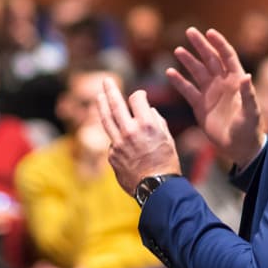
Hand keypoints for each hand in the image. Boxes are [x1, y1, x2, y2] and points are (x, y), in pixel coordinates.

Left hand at [97, 79, 180, 195]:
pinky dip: (114, 134)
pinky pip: (112, 140)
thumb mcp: (167, 138)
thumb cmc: (166, 162)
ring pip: (106, 120)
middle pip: (116, 104)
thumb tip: (149, 110)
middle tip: (106, 80)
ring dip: (102, 106)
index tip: (139, 96)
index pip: (137, 99)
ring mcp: (118, 143)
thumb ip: (157, 121)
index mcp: (147, 124)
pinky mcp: (112, 154)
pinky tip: (118, 135)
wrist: (157, 187)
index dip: (139, 95)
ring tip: (99, 96)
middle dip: (110, 90)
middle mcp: (130, 131)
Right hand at [166, 27, 263, 167]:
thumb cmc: (249, 129)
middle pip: (210, 59)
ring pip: (197, 71)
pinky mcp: (200, 106)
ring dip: (188, 60)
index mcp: (236, 81)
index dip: (219, 43)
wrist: (239, 148)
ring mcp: (210, 93)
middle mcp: (222, 83)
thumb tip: (247, 75)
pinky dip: (179, 81)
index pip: (227, 56)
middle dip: (201, 45)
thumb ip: (248, 94)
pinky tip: (169, 72)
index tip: (209, 32)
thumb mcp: (250, 112)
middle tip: (190, 31)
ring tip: (178, 50)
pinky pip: (187, 90)